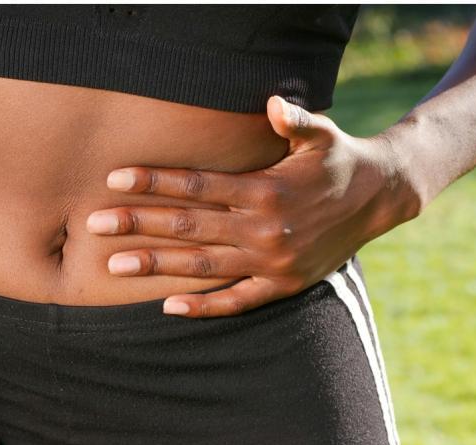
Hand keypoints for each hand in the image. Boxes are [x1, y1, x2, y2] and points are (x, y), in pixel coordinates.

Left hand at [86, 96, 419, 317]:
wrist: (380, 198)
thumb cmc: (339, 159)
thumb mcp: (322, 134)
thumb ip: (296, 121)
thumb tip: (273, 105)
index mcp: (266, 190)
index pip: (198, 185)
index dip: (154, 182)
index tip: (115, 179)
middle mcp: (264, 229)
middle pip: (189, 226)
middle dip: (139, 223)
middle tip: (95, 223)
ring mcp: (272, 262)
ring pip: (203, 266)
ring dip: (156, 265)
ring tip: (114, 264)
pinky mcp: (283, 285)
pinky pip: (238, 301)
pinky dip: (204, 306)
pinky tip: (169, 307)